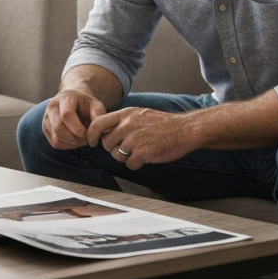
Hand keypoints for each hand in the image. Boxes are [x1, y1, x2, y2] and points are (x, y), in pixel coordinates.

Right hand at [42, 88, 107, 149]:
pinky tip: (74, 139)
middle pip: (59, 128)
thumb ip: (99, 116)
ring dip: (72, 144)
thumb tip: (96, 134)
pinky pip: (55, 143)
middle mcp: (52, 107)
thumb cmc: (86, 104)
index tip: (86, 133)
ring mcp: (46, 118)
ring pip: (56, 138)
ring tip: (81, 139)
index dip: (77, 128)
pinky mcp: (45, 128)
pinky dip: (67, 145)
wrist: (73, 100)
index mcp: (65, 98)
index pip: (66, 115)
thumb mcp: (96, 105)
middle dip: (75, 138)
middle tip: (86, 139)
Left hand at [85, 107, 200, 169]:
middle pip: (106, 143)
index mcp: (126, 114)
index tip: (91, 141)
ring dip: (126, 157)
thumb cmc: (164, 124)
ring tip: (140, 150)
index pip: (97, 123)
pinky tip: (147, 157)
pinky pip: (130, 164)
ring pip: (117, 155)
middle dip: (114, 149)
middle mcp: (127, 125)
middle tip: (128, 148)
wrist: (186, 129)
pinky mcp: (143, 152)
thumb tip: (105, 131)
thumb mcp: (140, 114)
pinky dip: (137, 164)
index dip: (91, 134)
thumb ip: (123, 121)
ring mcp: (134, 139)